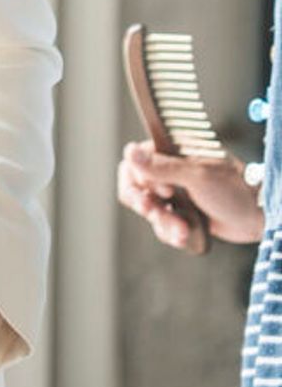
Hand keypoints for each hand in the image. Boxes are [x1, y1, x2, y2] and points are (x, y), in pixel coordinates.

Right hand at [117, 141, 264, 247]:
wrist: (258, 218)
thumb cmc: (234, 190)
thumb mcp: (197, 176)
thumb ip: (161, 166)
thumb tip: (129, 151)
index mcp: (172, 151)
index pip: (135, 162)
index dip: (141, 180)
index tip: (163, 192)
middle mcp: (170, 170)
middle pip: (136, 188)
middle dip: (148, 206)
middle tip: (154, 213)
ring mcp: (175, 193)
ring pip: (149, 211)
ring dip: (164, 223)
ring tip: (182, 230)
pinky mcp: (180, 213)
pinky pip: (162, 225)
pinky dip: (172, 232)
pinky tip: (186, 235)